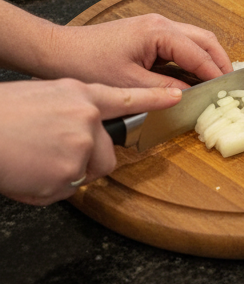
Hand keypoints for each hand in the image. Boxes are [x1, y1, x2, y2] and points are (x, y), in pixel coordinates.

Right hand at [0, 78, 184, 204]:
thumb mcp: (37, 98)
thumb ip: (66, 112)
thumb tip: (77, 133)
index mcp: (76, 94)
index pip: (124, 98)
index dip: (154, 99)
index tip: (177, 97)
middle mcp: (85, 117)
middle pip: (106, 154)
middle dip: (84, 161)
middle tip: (47, 155)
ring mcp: (81, 145)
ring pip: (87, 173)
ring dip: (64, 174)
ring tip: (32, 161)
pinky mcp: (71, 170)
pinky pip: (65, 190)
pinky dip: (45, 188)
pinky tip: (26, 172)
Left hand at [38, 13, 232, 88]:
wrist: (60, 51)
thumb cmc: (88, 63)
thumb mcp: (131, 84)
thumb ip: (166, 90)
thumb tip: (193, 97)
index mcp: (158, 32)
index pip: (200, 54)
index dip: (217, 75)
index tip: (229, 93)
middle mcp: (161, 24)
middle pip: (206, 41)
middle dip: (221, 63)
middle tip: (231, 87)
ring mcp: (156, 27)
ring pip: (196, 41)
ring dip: (209, 61)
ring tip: (217, 84)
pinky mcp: (150, 35)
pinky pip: (182, 46)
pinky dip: (194, 61)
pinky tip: (196, 79)